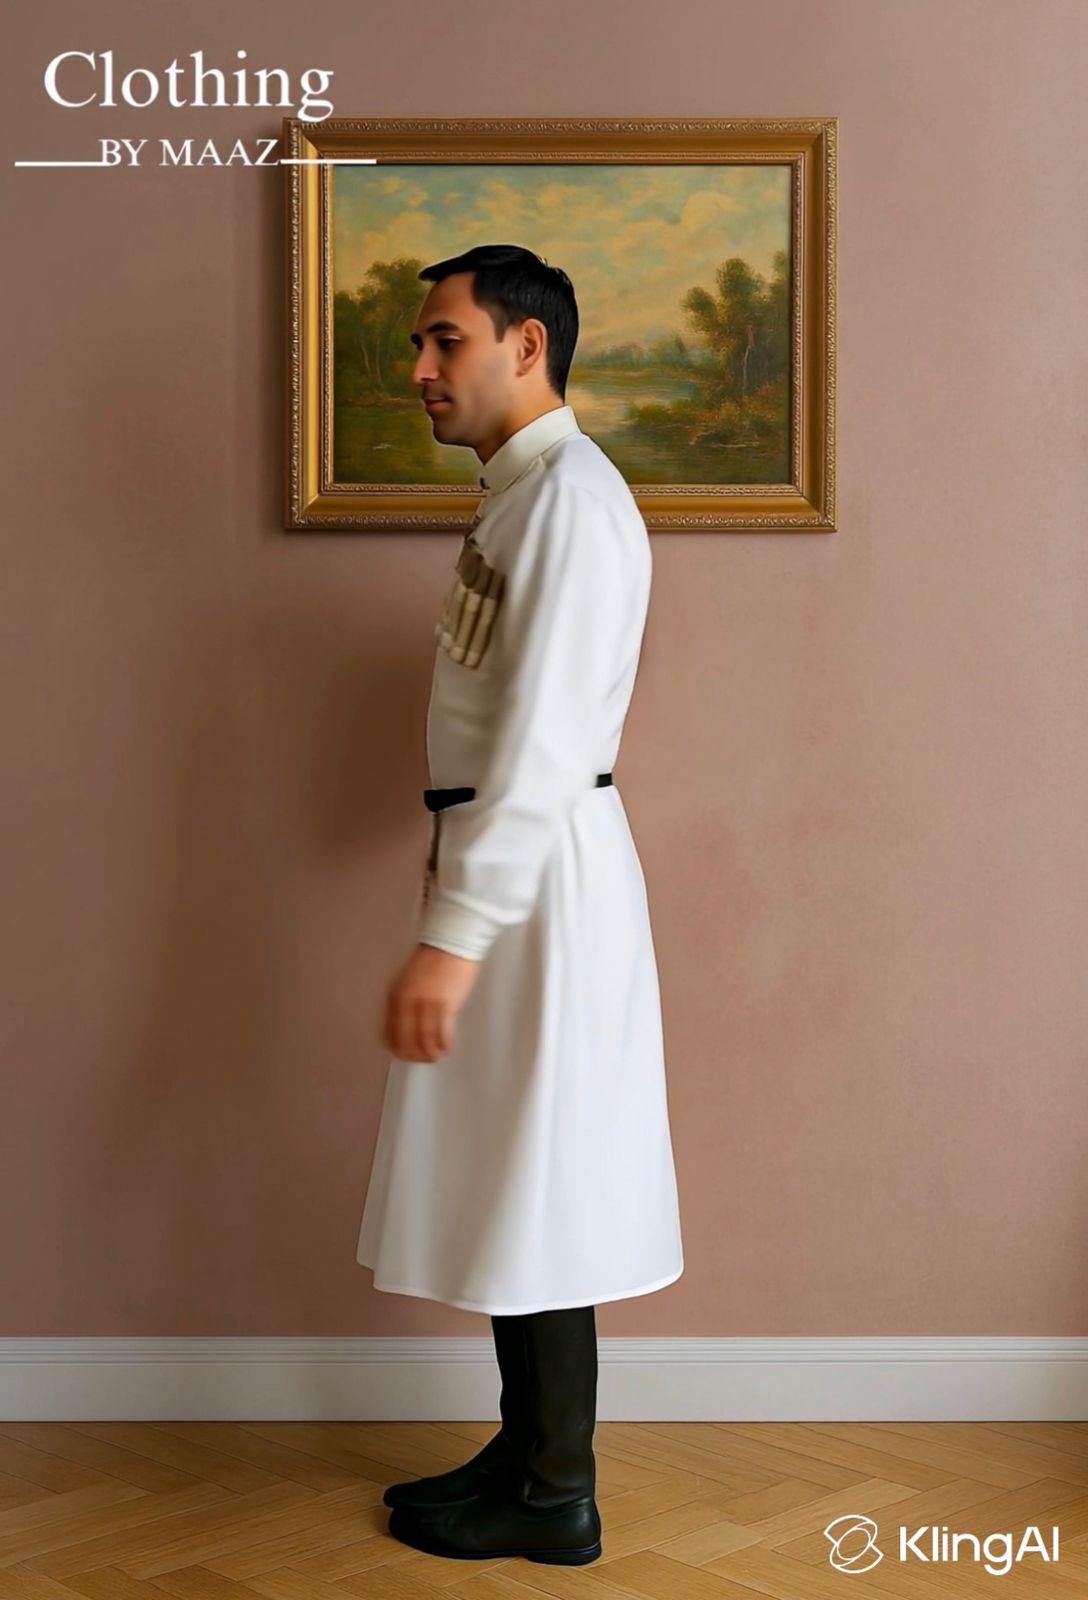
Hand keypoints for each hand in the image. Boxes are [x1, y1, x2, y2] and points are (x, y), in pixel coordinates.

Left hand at [382, 942, 482, 1061]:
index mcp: (395, 997)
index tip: (406, 1055)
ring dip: (430, 1054)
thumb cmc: (431, 960)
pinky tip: (446, 1047)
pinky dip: (444, 1045)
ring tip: (436, 1056)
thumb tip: (407, 1028)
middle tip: (423, 1058)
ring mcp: (426, 1005)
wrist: (450, 943)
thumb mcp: (408, 982)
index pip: (389, 1034)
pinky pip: (443, 1035)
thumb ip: (405, 1003)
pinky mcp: (446, 1005)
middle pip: (406, 1043)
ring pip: (425, 1042)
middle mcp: (407, 1004)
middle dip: (414, 1056)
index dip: (398, 1049)